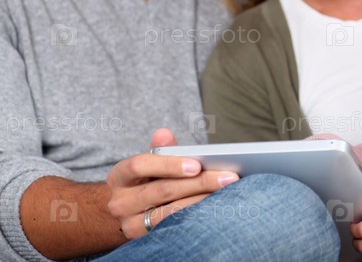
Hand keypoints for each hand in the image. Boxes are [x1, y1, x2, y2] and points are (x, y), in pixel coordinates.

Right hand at [106, 128, 238, 238]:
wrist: (124, 214)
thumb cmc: (144, 182)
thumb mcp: (148, 165)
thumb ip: (160, 150)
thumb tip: (164, 133)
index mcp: (120, 176)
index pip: (140, 165)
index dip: (169, 164)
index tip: (197, 165)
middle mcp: (120, 202)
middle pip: (163, 190)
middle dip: (199, 182)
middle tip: (229, 177)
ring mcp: (130, 223)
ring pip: (171, 212)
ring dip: (203, 201)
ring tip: (228, 193)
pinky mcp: (143, 239)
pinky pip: (174, 227)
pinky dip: (196, 217)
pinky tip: (215, 209)